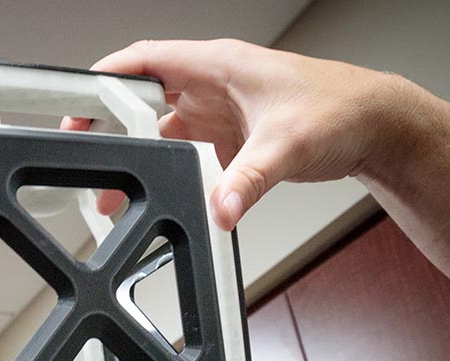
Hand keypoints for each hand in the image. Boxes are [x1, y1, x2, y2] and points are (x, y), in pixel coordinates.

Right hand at [64, 39, 404, 229]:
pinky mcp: (231, 140)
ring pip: (162, 132)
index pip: (146, 61)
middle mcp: (214, 85)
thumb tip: (220, 210)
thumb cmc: (341, 109)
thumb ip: (248, 181)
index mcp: (220, 65)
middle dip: (111, 128)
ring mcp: (220, 113)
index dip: (105, 78)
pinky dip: (169, 174)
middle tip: (87, 156)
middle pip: (143, 99)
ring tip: (114, 193)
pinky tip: (160, 194)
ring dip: (138, 158)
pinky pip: (187, 154)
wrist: (374, 127)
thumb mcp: (287, 145)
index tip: (75, 101)